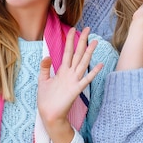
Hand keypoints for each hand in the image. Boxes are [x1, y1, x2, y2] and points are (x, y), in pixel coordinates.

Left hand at [37, 27, 102, 142]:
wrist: (49, 114)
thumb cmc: (46, 99)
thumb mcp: (43, 80)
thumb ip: (45, 67)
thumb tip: (47, 55)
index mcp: (62, 71)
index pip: (67, 52)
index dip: (69, 40)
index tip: (73, 29)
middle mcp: (70, 74)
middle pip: (77, 54)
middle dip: (82, 41)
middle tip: (88, 28)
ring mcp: (74, 81)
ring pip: (83, 63)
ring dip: (89, 52)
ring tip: (95, 41)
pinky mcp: (76, 89)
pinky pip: (86, 79)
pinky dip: (93, 72)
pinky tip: (99, 64)